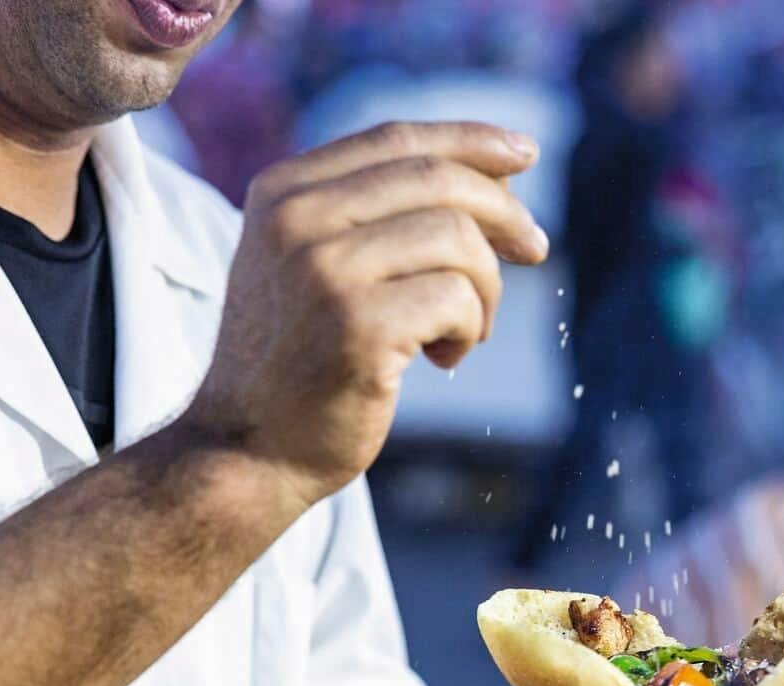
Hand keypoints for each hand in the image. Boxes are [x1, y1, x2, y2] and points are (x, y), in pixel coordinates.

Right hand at [187, 122, 550, 511]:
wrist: (247, 449)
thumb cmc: (300, 361)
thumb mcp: (315, 265)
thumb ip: (375, 216)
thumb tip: (499, 180)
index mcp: (283, 192)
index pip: (396, 138)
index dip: (471, 141)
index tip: (525, 153)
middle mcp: (297, 219)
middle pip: (438, 180)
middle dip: (504, 214)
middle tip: (537, 249)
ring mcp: (324, 270)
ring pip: (459, 240)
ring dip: (486, 290)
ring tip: (465, 331)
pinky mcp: (359, 325)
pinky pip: (458, 298)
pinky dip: (469, 329)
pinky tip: (442, 359)